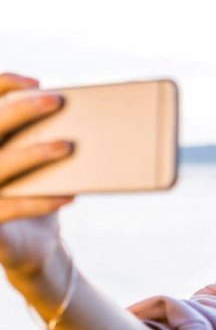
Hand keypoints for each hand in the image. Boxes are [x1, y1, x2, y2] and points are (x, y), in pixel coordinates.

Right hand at [0, 73, 72, 277]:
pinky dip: (40, 201)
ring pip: (0, 164)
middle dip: (22, 110)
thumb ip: (51, 141)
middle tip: (57, 101)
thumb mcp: (43, 166)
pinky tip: (69, 196)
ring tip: (67, 146)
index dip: (4, 85)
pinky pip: (10, 208)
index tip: (38, 82)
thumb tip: (93, 119)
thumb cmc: (42, 195)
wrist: (34, 248)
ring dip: (34, 153)